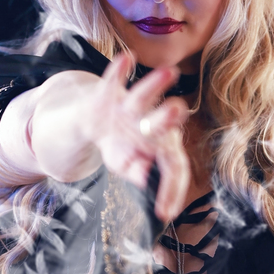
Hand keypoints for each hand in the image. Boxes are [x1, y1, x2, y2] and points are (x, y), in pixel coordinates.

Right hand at [86, 53, 190, 221]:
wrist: (95, 122)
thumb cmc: (120, 145)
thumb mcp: (124, 164)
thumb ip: (135, 170)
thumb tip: (144, 178)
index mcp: (162, 145)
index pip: (173, 166)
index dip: (171, 189)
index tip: (165, 213)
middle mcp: (151, 121)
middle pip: (164, 121)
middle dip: (168, 117)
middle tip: (177, 111)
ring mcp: (132, 106)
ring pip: (144, 96)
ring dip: (154, 84)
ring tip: (170, 72)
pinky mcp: (110, 93)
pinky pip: (115, 80)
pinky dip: (119, 71)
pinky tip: (126, 60)